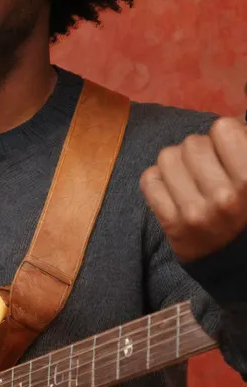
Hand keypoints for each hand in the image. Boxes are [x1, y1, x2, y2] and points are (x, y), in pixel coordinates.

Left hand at [141, 117, 246, 261]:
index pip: (223, 128)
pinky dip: (159, 182)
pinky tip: (176, 193)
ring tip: (193, 181)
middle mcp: (226, 198)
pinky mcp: (172, 225)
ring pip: (167, 157)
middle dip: (201, 152)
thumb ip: (241, 146)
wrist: (239, 266)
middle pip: (192, 142)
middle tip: (212, 172)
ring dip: (178, 165)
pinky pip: (150, 179)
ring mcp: (196, 213)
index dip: (225, 137)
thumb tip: (228, 120)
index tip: (230, 153)